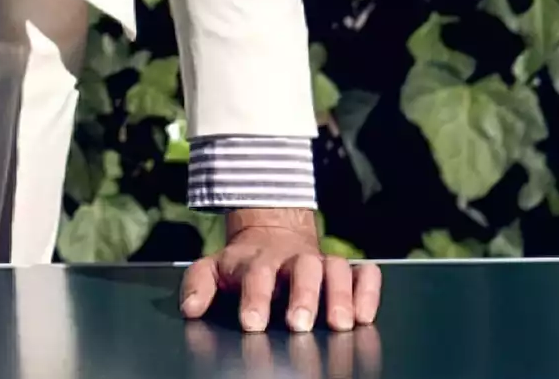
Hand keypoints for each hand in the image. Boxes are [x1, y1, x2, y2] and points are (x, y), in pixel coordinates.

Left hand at [178, 207, 380, 333]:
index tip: (252, 322)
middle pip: (301, 269)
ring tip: (340, 323)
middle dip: (302, 295)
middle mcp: (292, 259)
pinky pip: (364, 273)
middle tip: (299, 324)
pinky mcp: (347, 270)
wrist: (273, 233)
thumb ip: (198, 285)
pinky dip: (368, 290)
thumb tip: (189, 309)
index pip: (256, 275)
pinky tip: (365, 313)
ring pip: (336, 269)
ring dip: (339, 294)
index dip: (255, 297)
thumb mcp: (213, 268)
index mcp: (257, 261)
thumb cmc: (242, 265)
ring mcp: (322, 262)